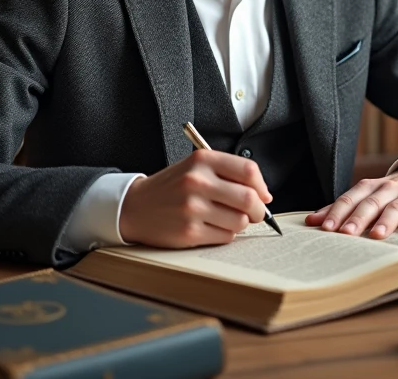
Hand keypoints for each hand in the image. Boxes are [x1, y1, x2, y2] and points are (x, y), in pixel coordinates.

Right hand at [119, 150, 272, 247]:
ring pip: (240, 221)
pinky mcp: (189, 231)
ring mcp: (193, 208)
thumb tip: (263, 195)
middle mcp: (197, 182)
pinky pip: (226, 237)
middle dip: (258, 210)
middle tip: (255, 213)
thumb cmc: (171, 187)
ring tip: (226, 219)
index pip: (248, 171)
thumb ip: (228, 174)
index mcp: (202, 160)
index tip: (263, 195)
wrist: (134, 206)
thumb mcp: (195, 168)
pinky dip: (226, 234)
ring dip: (240, 224)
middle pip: (249, 198)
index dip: (262, 186)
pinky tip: (212, 227)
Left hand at [305, 161, 397, 237]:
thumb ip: (341, 208)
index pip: (350, 199)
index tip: (325, 228)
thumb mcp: (367, 196)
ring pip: (395, 207)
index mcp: (369, 187)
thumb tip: (310, 222)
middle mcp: (387, 189)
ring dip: (385, 221)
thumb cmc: (391, 193)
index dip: (337, 212)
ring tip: (376, 235)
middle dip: (358, 218)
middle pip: (370, 203)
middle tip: (346, 234)